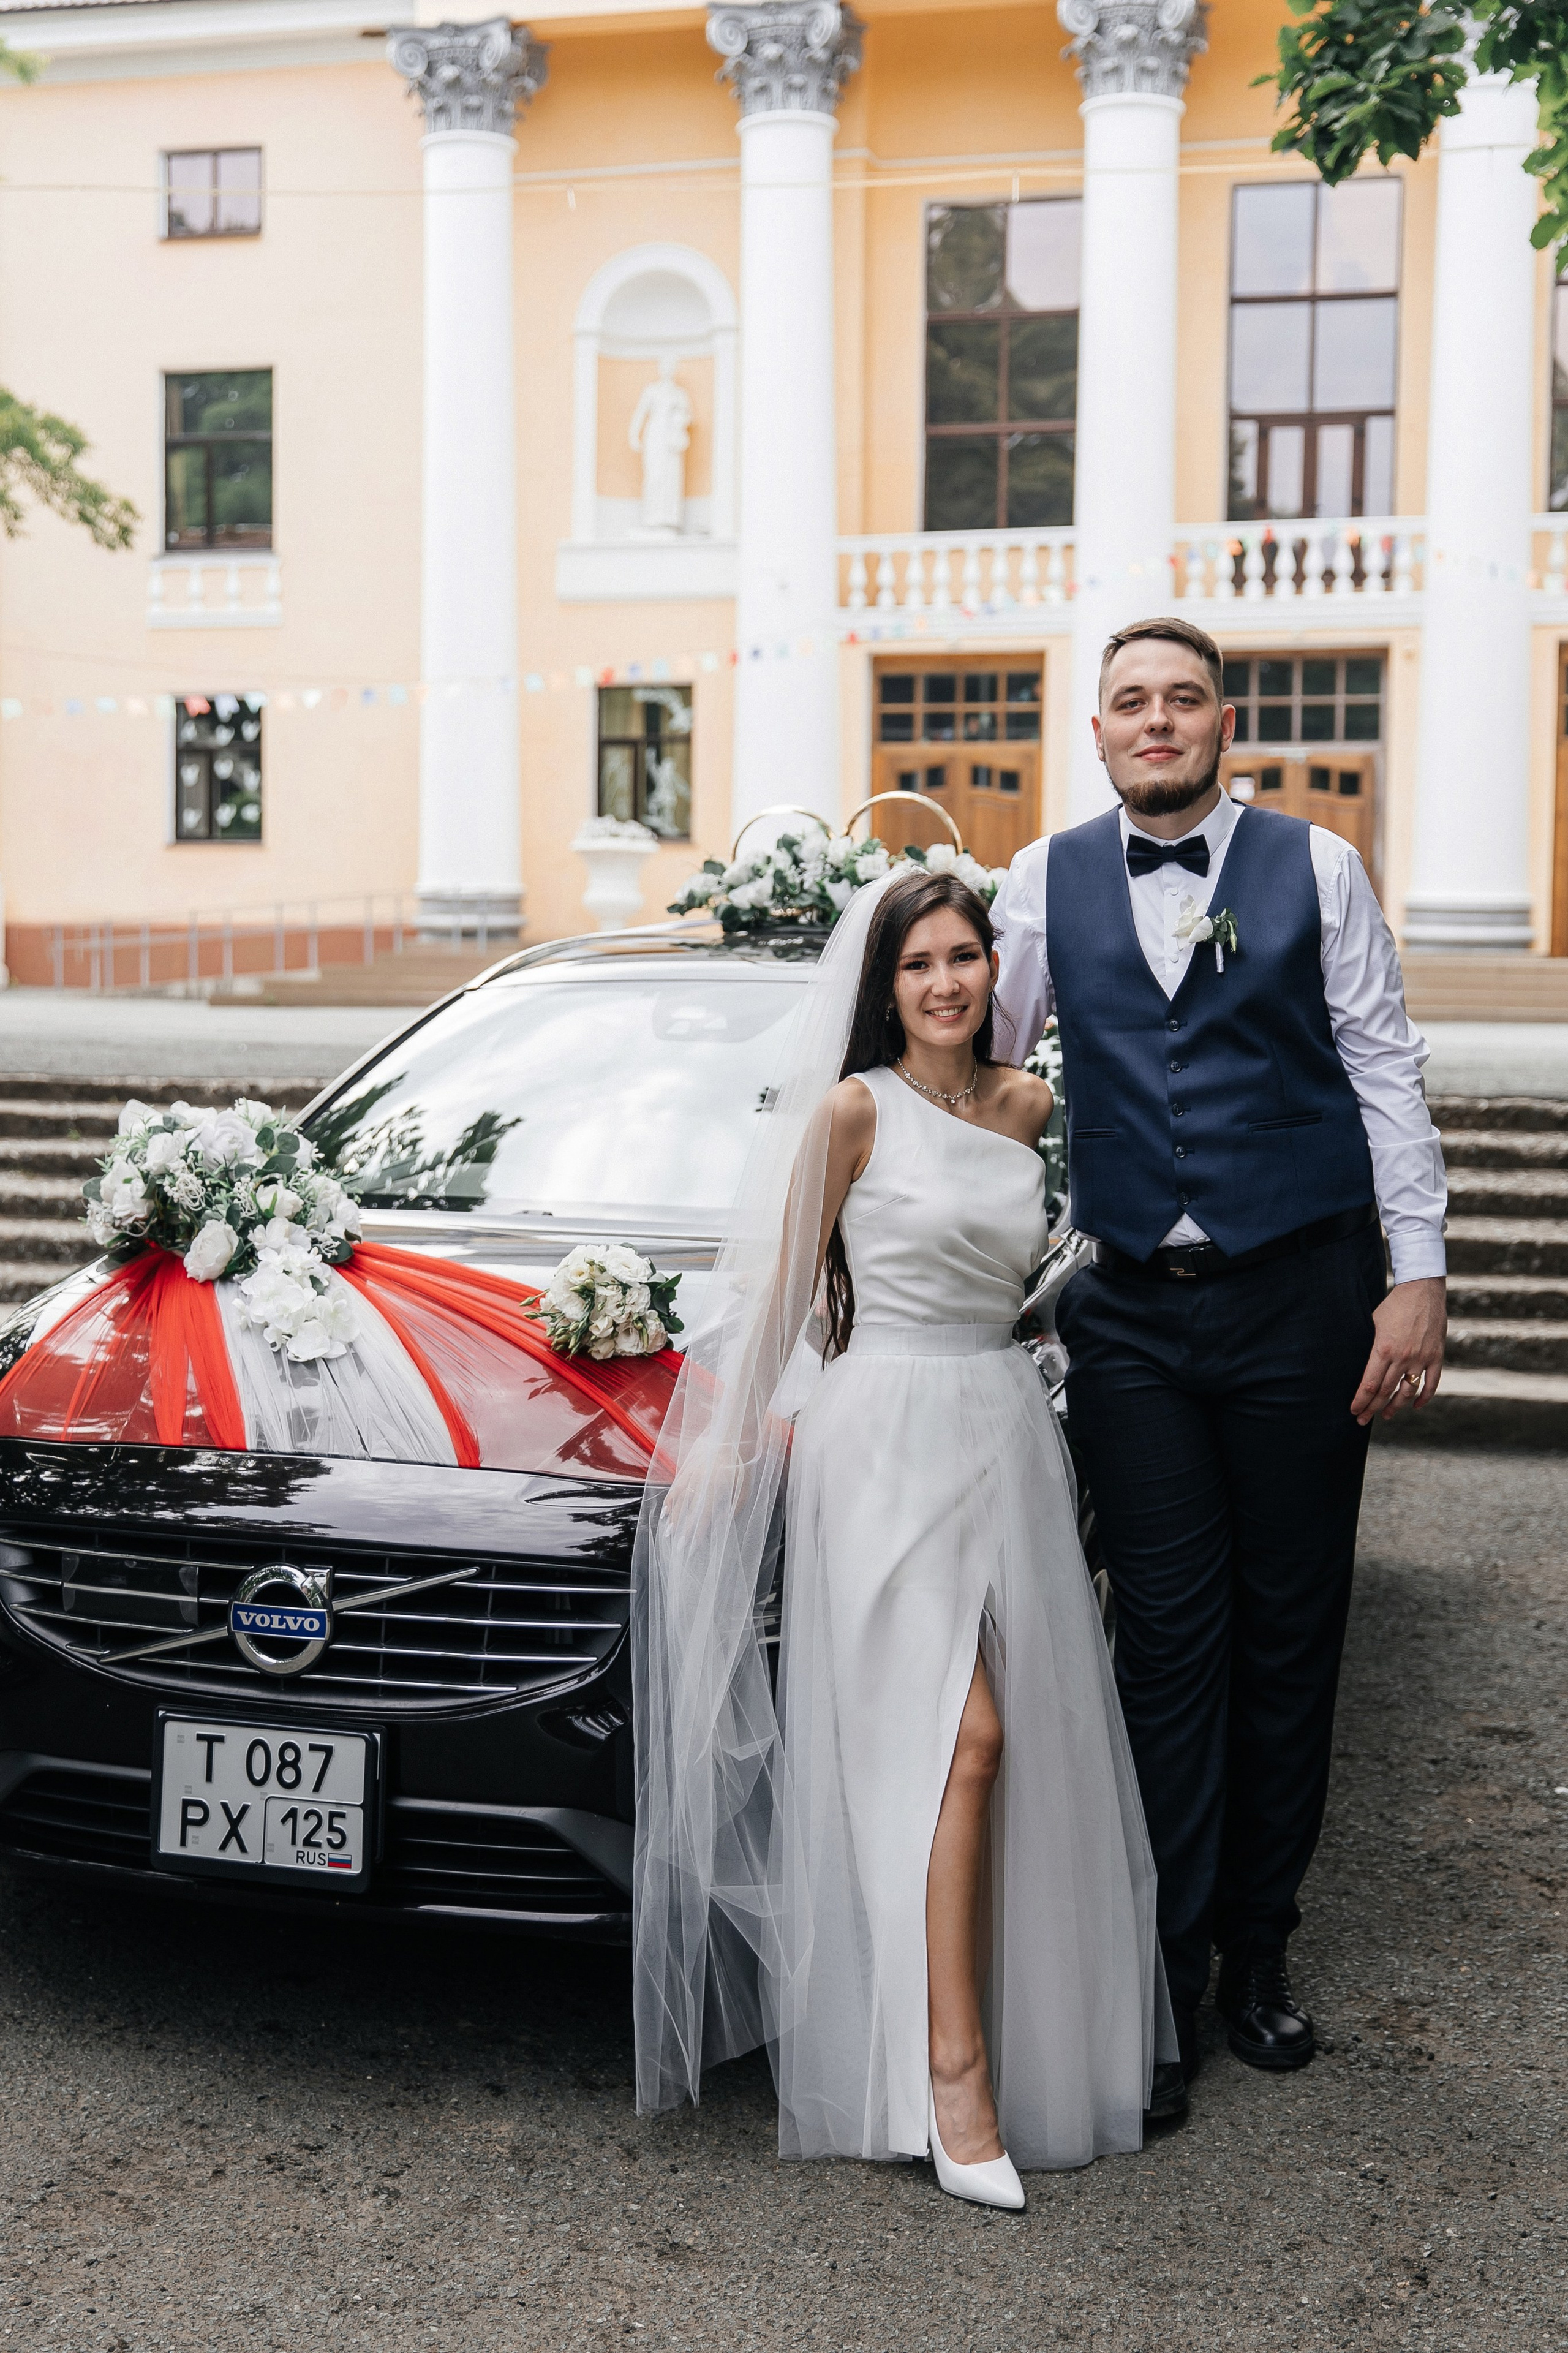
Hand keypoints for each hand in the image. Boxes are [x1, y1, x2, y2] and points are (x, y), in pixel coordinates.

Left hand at [1350, 1277, 1445, 1426]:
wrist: (1423, 1291)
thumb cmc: (1394, 1306)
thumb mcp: (1372, 1323)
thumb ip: (1368, 1346)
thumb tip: (1357, 1366)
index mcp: (1383, 1348)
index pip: (1370, 1383)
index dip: (1361, 1400)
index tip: (1354, 1411)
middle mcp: (1403, 1357)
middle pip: (1385, 1391)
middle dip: (1372, 1408)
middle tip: (1362, 1421)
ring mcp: (1422, 1358)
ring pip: (1407, 1391)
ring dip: (1395, 1406)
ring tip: (1385, 1415)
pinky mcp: (1437, 1356)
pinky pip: (1432, 1383)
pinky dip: (1423, 1397)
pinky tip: (1414, 1406)